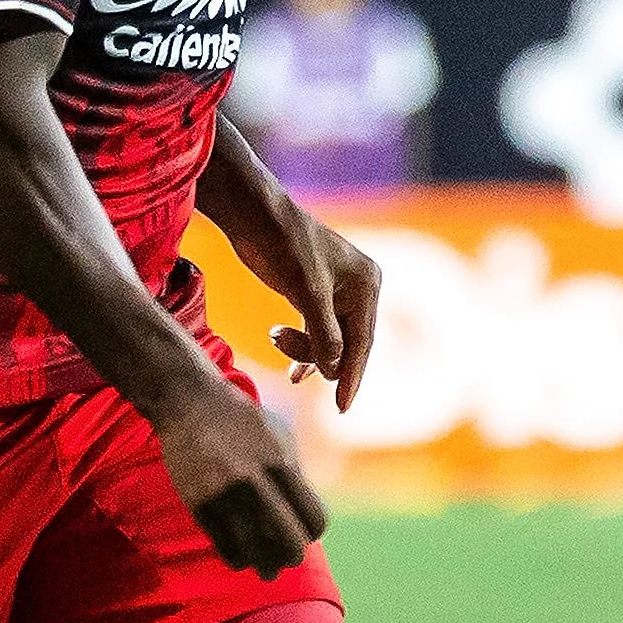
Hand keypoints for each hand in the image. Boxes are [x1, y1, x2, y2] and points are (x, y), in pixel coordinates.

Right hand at [154, 370, 327, 579]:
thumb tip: (305, 519)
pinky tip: (241, 555)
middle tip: (288, 558)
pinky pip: (227, 548)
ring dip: (265, 565)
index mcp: (280, 464)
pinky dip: (238, 558)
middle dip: (293, 556)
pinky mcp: (199, 505)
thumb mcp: (277, 438)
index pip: (313, 520)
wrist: (188, 401)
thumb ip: (294, 476)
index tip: (305, 531)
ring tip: (265, 566)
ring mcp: (224, 496)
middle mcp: (254, 482)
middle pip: (290, 544)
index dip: (312, 532)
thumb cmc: (239, 420)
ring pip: (257, 553)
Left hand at [249, 203, 380, 411]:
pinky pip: (317, 332)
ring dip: (305, 350)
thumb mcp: (306, 290)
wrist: (255, 215)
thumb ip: (323, 332)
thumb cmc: (283, 245)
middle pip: (347, 343)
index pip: (362, 342)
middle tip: (293, 372)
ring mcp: (338, 292)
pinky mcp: (315, 294)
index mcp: (367, 284)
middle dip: (321, 358)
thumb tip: (333, 371)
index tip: (341, 408)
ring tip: (275, 338)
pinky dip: (303, 348)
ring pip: (329, 340)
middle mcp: (358, 289)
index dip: (351, 376)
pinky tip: (293, 371)